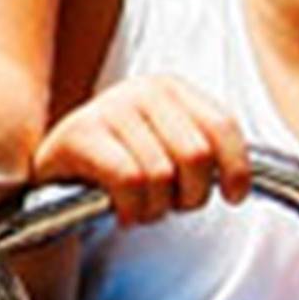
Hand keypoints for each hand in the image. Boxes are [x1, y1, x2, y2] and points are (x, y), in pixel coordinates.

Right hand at [39, 74, 252, 221]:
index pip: (222, 126)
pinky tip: (122, 210)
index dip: (236, 168)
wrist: (58, 173)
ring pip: (160, 175)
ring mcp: (109, 108)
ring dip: (155, 208)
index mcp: (172, 89)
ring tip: (141, 208)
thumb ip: (205, 153)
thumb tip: (240, 185)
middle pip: (195, 157)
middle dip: (190, 196)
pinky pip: (127, 180)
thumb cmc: (121, 163)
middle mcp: (142, 90)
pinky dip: (131, 206)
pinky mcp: (80, 134)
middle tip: (171, 205)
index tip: (234, 196)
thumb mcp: (168, 150)